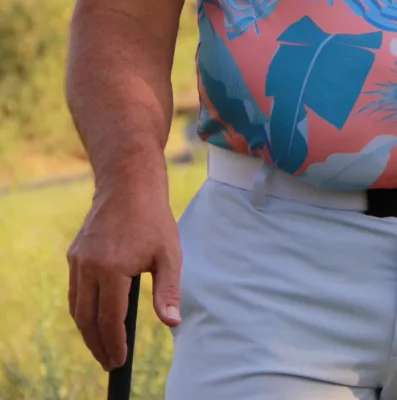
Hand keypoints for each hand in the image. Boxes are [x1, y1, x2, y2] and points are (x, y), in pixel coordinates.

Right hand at [67, 176, 181, 370]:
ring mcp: (78, 260)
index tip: (120, 360)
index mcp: (111, 269)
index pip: (109, 320)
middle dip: (97, 345)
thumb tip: (172, 322)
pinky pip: (74, 290)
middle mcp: (88, 267)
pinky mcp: (75, 253)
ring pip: (77, 307)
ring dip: (87, 330)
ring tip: (101, 346)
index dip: (114, 344)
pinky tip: (94, 317)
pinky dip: (82, 309)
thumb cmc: (153, 217)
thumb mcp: (168, 254)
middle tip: (109, 362)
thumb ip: (168, 291)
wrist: (128, 182)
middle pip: (87, 319)